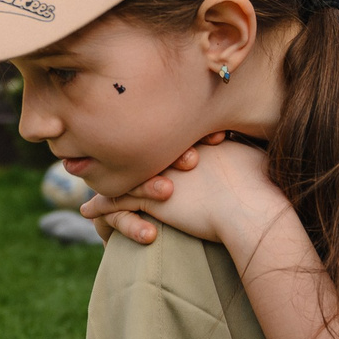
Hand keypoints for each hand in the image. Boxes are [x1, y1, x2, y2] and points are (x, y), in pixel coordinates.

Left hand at [81, 135, 287, 248]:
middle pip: (130, 146)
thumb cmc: (259, 184)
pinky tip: (86, 210)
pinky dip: (99, 206)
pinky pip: (115, 202)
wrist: (250, 209)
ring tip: (79, 177)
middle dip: (110, 145)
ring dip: (97, 176)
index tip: (125, 128)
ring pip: (117, 173)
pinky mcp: (149, 201)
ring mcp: (155, 174)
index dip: (139, 132)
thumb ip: (240, 143)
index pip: (157, 132)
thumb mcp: (251, 153)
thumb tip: (252, 130)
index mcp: (189, 136)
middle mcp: (167, 151)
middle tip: (91, 145)